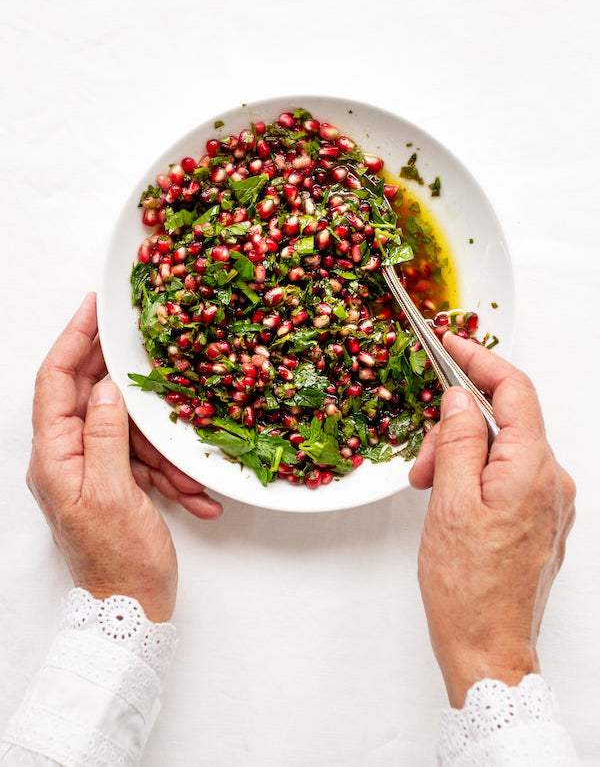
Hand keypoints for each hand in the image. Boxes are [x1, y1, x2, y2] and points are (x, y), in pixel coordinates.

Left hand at [27, 292, 222, 621]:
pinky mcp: (116, 485)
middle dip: (129, 387)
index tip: (94, 306)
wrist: (131, 614)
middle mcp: (67, 458)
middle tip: (154, 354)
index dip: (74, 339)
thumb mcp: (112, 492)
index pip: (55, 381)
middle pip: (93, 399)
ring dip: (162, 447)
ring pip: (126, 432)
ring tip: (186, 472)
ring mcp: (92, 471)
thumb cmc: (117, 561)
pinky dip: (169, 471)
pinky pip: (142, 461)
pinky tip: (194, 493)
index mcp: (54, 456)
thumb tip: (106, 387)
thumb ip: (106, 434)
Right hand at [409, 333, 574, 707]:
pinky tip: (449, 500)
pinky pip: (507, 476)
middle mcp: (551, 481)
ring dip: (461, 457)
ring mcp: (549, 502)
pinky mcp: (540, 519)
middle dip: (456, 429)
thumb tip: (461, 397)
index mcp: (533, 469)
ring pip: (501, 450)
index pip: (514, 389)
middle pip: (504, 422)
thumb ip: (459, 439)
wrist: (488, 649)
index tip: (450, 342)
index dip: (480, 359)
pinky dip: (474, 475)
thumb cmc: (467, 587)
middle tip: (421, 464)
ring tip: (429, 491)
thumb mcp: (449, 501)